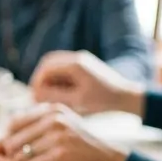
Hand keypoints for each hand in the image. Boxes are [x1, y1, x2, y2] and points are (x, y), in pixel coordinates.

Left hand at [0, 104, 126, 160]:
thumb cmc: (85, 155)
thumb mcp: (64, 132)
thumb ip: (37, 132)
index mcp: (52, 111)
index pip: (13, 123)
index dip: (6, 142)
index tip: (6, 157)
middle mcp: (54, 119)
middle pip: (11, 141)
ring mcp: (57, 136)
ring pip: (18, 157)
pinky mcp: (60, 155)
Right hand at [29, 50, 143, 115]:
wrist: (127, 97)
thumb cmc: (104, 102)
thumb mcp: (77, 102)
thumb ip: (54, 97)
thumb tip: (34, 95)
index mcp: (75, 64)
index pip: (46, 68)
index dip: (36, 82)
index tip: (33, 98)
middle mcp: (77, 58)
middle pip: (48, 63)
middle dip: (40, 79)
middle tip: (36, 96)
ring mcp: (81, 60)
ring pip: (55, 65)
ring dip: (48, 80)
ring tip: (46, 97)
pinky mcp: (84, 66)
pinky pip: (63, 69)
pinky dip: (57, 80)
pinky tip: (58, 94)